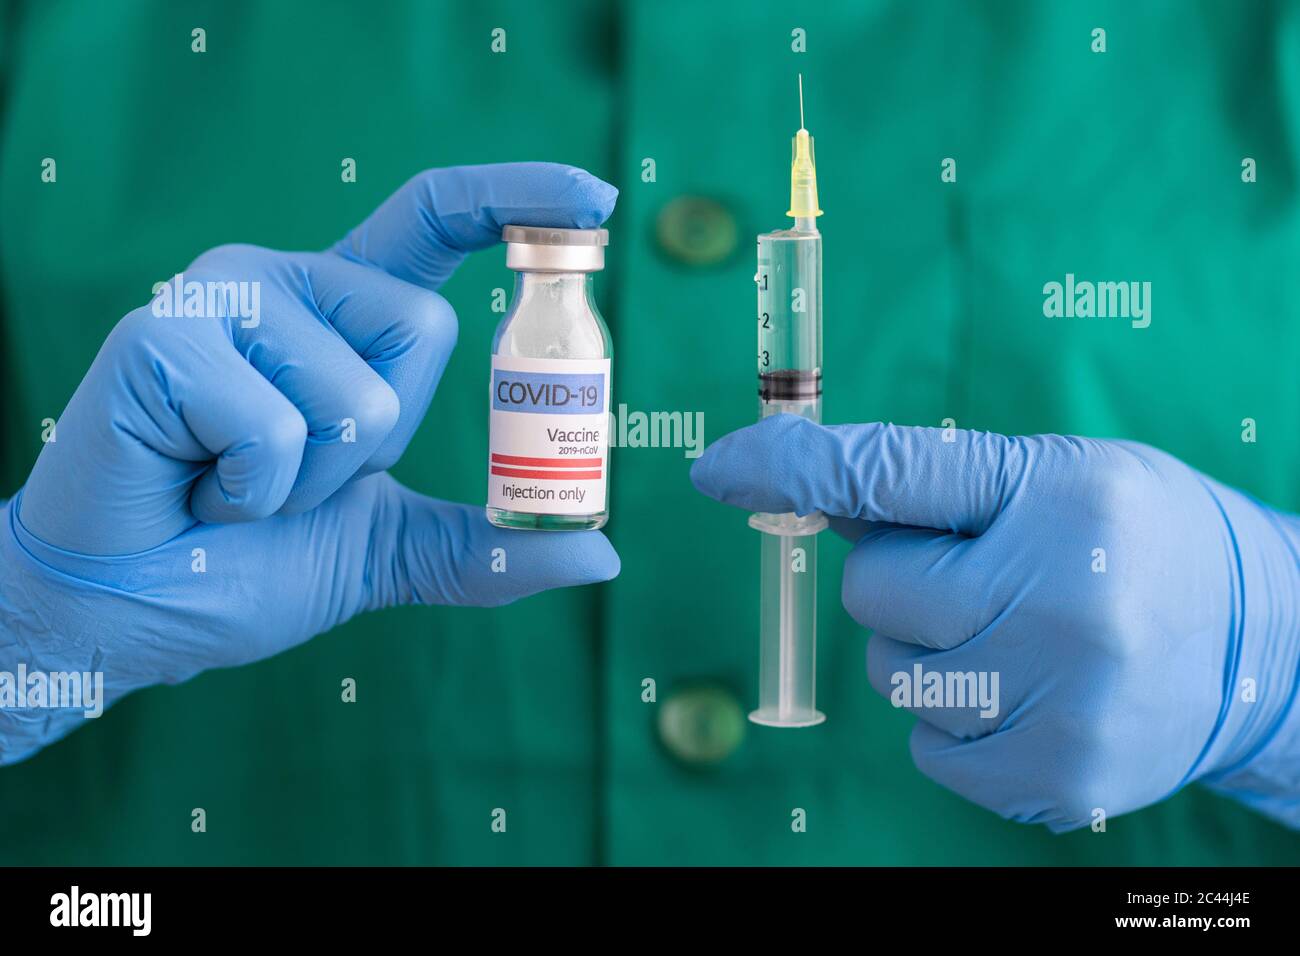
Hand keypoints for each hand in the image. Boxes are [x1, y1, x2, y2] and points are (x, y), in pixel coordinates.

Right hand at [0, 163, 620, 763]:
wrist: (133, 609)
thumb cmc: (247, 563)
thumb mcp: (388, 548)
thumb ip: (486, 544)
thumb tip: (603, 556)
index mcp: (337, 314)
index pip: (434, 221)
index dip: (516, 198)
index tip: (594, 194)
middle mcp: (283, 281)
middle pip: (422, 330)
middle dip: (381, 439)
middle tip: (292, 475)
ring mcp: (220, 301)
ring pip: (359, 395)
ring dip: (315, 483)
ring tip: (235, 484)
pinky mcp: (161, 338)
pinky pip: (281, 432)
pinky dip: (254, 495)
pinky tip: (197, 490)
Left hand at [692, 415, 1299, 829]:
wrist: (1267, 647)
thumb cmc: (1139, 542)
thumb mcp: (1057, 478)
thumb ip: (936, 485)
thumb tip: (805, 488)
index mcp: (1060, 499)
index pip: (890, 474)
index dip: (791, 469)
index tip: (718, 469)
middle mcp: (1061, 601)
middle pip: (873, 591)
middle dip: (901, 580)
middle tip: (977, 576)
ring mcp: (1059, 701)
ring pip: (893, 673)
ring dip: (927, 652)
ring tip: (1014, 637)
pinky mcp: (1055, 778)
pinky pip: (925, 747)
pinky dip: (954, 722)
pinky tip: (1023, 694)